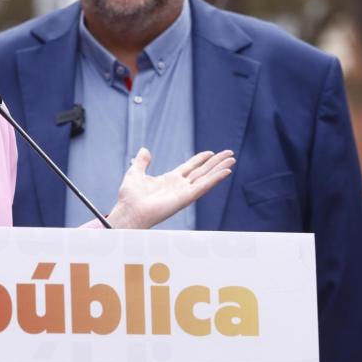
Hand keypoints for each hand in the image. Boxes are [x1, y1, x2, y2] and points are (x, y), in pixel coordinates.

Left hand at [107, 148, 234, 228]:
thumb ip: (142, 162)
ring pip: (206, 177)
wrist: (129, 211)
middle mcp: (180, 186)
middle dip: (216, 162)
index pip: (190, 167)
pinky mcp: (185, 198)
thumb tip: (145, 150)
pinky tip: (226, 172)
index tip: (211, 152)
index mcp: (170, 179)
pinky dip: (215, 179)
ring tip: (232, 160)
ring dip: (220, 168)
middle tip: (230, 154)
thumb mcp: (135, 173)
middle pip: (202, 171)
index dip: (201, 159)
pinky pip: (203, 187)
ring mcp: (184, 192)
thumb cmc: (130, 197)